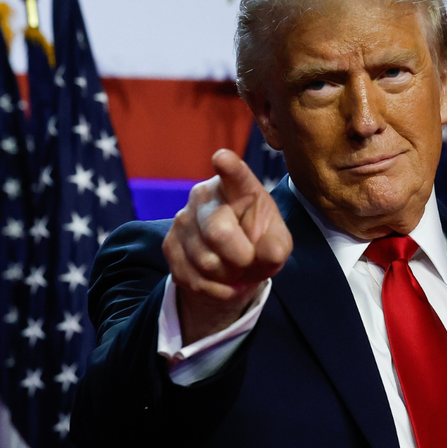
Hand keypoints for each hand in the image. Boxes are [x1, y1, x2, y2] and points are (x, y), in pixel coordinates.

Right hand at [163, 149, 292, 343]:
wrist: (231, 264)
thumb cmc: (258, 242)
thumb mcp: (277, 243)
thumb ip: (278, 246)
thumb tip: (270, 253)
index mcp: (238, 186)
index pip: (234, 175)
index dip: (229, 167)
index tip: (222, 158)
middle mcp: (204, 195)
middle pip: (219, 233)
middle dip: (241, 258)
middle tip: (248, 260)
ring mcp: (182, 219)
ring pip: (207, 262)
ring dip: (228, 276)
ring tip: (234, 268)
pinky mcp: (169, 245)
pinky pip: (194, 279)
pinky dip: (215, 289)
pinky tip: (221, 279)